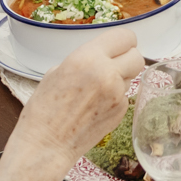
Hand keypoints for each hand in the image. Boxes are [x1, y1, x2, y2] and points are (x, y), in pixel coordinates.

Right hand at [8, 33, 144, 166]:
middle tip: (114, 65)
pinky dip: (115, 98)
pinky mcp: (120, 111)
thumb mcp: (57, 71)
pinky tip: (96, 107)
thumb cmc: (44, 109)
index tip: (119, 46)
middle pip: (137, 56)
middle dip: (127, 59)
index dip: (123, 41)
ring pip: (131, 76)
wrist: (45, 144)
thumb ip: (84, 60)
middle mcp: (106, 73)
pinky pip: (125, 96)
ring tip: (97, 90)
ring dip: (120, 79)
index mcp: (87, 57)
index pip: (124, 36)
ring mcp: (117, 94)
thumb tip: (100, 57)